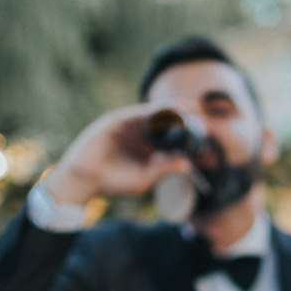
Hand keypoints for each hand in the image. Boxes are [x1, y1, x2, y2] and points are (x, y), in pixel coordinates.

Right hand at [43, 103, 193, 204]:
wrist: (85, 179)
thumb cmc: (114, 183)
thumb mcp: (144, 179)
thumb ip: (164, 170)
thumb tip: (187, 165)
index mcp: (149, 150)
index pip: (173, 140)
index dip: (188, 137)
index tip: (206, 138)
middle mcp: (142, 136)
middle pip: (168, 123)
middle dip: (185, 118)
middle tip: (203, 118)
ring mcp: (131, 126)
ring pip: (156, 114)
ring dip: (174, 108)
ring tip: (192, 108)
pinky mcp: (119, 120)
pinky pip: (140, 111)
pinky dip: (155, 109)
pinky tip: (170, 108)